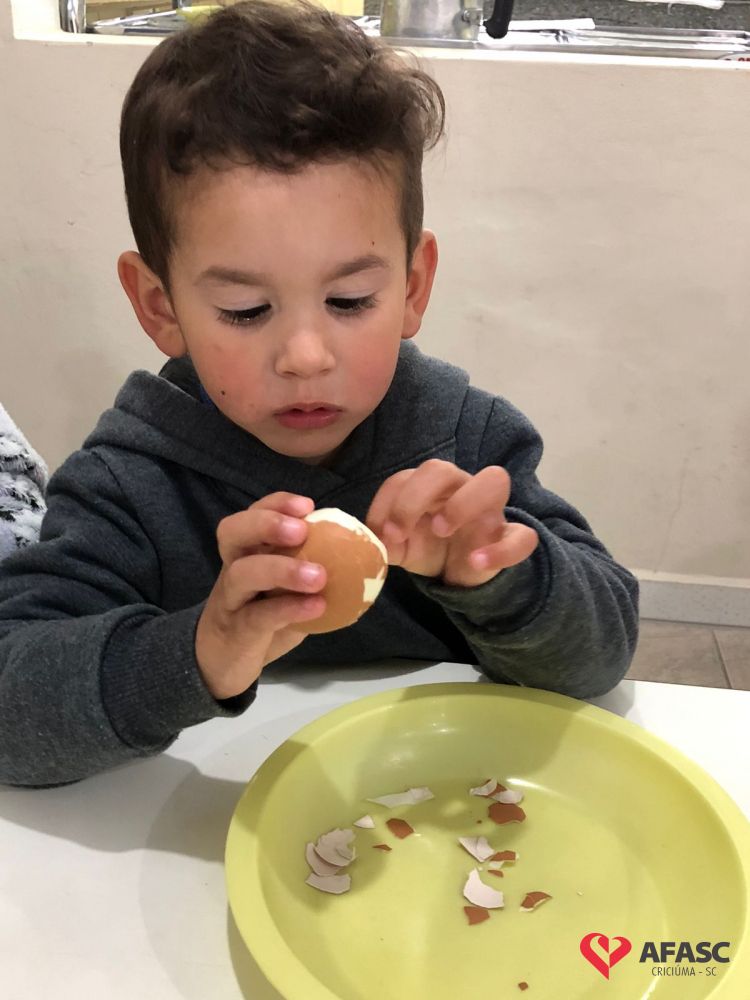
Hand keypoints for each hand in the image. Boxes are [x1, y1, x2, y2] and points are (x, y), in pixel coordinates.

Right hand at [195, 493, 326, 699]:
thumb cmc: (262, 617)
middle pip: (232, 532)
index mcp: (247, 552)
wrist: (222, 663)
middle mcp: (234, 568)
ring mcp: (231, 600)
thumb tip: (360, 553)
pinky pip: (258, 616)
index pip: (252, 514)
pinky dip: (289, 609)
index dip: (276, 504)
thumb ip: (309, 568)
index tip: (307, 505)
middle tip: (301, 531)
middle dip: (267, 523)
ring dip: (282, 569)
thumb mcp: (285, 589)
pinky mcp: (236, 632)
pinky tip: (316, 607)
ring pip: (242, 573)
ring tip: (318, 576)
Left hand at [366, 460, 538, 587]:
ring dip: (462, 503)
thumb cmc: (430, 546)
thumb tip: (373, 542)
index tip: (377, 530)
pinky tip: (476, 561)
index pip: (406, 476)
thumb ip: (387, 541)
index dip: (388, 500)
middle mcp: (461, 488)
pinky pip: (522, 536)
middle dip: (414, 497)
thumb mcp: (402, 546)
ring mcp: (490, 510)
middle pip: (442, 470)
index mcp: (430, 488)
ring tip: (440, 531)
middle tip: (398, 532)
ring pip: (493, 480)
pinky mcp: (510, 537)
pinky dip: (501, 550)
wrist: (461, 573)